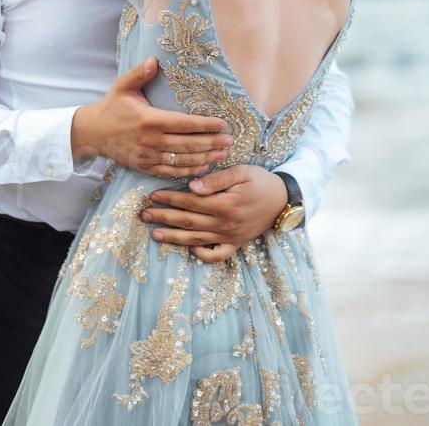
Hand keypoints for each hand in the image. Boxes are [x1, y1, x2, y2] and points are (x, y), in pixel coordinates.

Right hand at [71, 57, 233, 179]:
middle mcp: (152, 141)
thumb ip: (139, 73)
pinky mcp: (145, 167)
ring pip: (183, 161)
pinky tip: (203, 168)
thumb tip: (154, 59)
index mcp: (150, 120)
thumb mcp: (123, 86)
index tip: (223, 124)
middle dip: (212, 143)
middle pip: (189, 144)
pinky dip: (188, 171)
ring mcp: (149, 157)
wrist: (93, 133)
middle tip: (230, 141)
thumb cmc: (111, 107)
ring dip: (205, 158)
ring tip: (222, 154)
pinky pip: (171, 172)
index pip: (185, 124)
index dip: (206, 125)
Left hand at [139, 163, 287, 260]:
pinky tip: (189, 249)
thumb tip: (192, 186)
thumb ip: (216, 179)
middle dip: (164, 218)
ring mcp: (229, 237)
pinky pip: (216, 255)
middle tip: (144, 215)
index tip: (152, 196)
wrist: (284, 200)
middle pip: (187, 222)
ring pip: (196, 239)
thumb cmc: (261, 181)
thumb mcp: (242, 172)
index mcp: (224, 204)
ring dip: (173, 238)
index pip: (189, 202)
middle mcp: (224, 224)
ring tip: (154, 234)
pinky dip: (202, 255)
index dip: (169, 199)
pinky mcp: (235, 244)